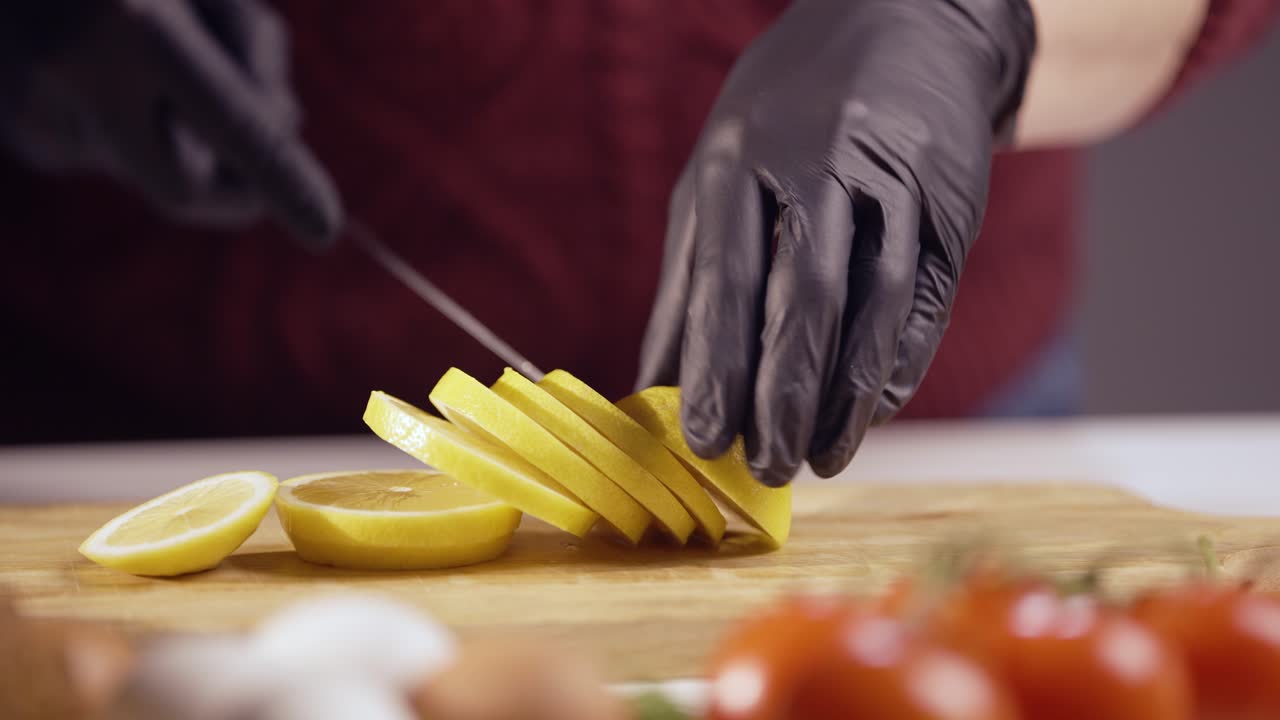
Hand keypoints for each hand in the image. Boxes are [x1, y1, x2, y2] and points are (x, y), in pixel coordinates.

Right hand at [0, 0, 340, 248]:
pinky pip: (100, 149)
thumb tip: (282, 133)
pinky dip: (122, 117)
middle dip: (234, 186)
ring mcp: (26, 109)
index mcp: (130, 23)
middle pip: (184, 190)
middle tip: (263, 163)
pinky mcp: (7, 124)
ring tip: (133, 43)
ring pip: (145, 165)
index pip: (232, 127)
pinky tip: (88, 53)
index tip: (325, 229)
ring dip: (172, 128)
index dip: (280, 179)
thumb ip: (252, 48)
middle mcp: (69, 76)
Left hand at [636, 0, 1035, 485]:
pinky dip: (900, 361)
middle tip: (766, 466)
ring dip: (846, 395)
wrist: (907, 30)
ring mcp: (892, 180)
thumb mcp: (717, 178)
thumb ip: (689, 281)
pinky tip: (875, 409)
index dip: (715, 367)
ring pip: (873, 305)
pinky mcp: (950, 202)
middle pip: (801, 297)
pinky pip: (926, 297)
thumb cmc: (787, 124)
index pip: (724, 279)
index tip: (703, 440)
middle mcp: (818, 163)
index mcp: (741, 159)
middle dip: (780, 394)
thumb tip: (654, 388)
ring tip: (822, 457)